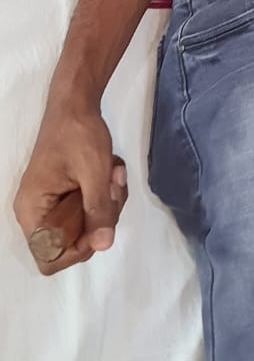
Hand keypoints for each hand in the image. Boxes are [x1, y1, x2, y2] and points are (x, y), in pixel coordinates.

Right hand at [13, 104, 127, 274]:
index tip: (100, 222)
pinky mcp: (64, 196)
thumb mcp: (93, 172)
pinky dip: (105, 196)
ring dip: (108, 204)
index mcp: (32, 210)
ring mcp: (50, 205)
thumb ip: (98, 209)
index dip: (79, 249)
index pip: (49, 257)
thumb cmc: (78, 133)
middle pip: (72, 243)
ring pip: (86, 226)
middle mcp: (36, 213)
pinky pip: (88, 210)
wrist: (75, 104)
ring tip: (113, 173)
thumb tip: (103, 244)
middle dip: (100, 218)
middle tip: (112, 187)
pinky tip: (111, 172)